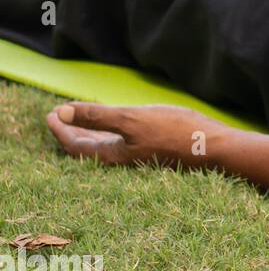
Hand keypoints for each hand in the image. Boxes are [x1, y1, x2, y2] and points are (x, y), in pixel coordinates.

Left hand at [45, 102, 228, 167]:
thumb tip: (61, 112)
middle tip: (59, 115)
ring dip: (90, 131)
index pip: (75, 145)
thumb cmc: (175, 132)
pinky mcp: (153, 148)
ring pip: (105, 144)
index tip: (51, 114)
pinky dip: (110, 131)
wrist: (215, 147)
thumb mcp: (132, 119)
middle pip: (87, 147)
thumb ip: (96, 116)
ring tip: (80, 118)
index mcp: (113, 155)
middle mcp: (122, 158)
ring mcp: (138, 154)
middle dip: (71, 130)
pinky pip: (121, 141)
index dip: (60, 129)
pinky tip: (116, 122)